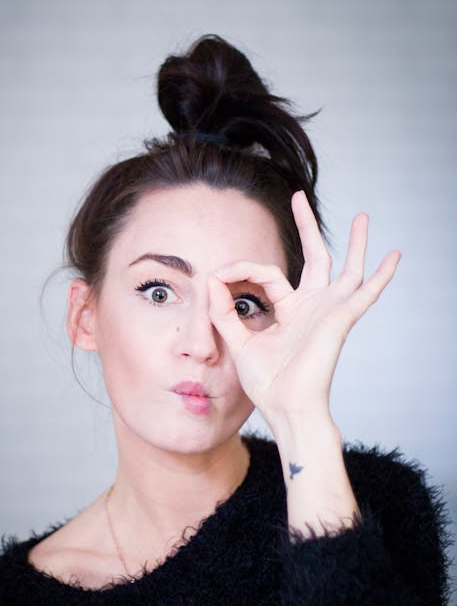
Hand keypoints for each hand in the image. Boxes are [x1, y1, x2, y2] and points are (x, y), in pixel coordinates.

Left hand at [207, 190, 400, 423]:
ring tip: (363, 216)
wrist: (285, 407)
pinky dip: (380, 276)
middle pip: (314, 257)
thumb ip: (224, 312)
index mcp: (289, 310)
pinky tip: (393, 256)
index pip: (266, 274)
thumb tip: (211, 280)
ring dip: (355, 243)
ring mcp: (329, 311)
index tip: (217, 275)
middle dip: (307, 227)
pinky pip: (365, 293)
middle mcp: (312, 306)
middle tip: (300, 198)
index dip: (241, 270)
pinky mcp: (340, 319)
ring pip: (346, 269)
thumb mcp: (238, 342)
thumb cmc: (267, 383)